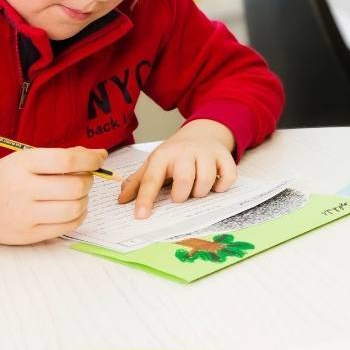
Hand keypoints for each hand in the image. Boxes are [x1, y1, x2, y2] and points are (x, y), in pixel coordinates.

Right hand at [0, 147, 104, 244]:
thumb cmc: (7, 178)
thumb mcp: (25, 159)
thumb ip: (60, 156)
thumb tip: (97, 156)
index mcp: (22, 164)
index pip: (66, 160)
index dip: (90, 160)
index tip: (99, 159)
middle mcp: (23, 189)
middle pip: (76, 186)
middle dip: (88, 180)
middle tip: (83, 178)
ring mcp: (25, 215)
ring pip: (75, 207)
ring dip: (84, 199)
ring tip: (75, 194)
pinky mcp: (29, 234)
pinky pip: (69, 226)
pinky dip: (79, 215)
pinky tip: (71, 208)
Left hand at [117, 119, 237, 218]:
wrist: (201, 133)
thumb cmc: (175, 155)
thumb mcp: (154, 163)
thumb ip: (138, 182)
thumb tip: (122, 200)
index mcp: (163, 155)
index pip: (152, 179)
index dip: (145, 199)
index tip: (141, 216)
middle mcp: (185, 152)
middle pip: (184, 181)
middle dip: (181, 195)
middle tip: (180, 195)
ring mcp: (207, 153)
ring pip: (206, 182)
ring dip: (200, 192)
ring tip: (196, 189)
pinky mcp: (225, 157)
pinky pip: (227, 179)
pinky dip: (221, 187)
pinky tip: (214, 185)